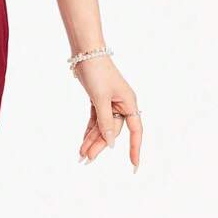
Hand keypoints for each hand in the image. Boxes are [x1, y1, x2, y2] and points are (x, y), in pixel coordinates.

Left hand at [74, 55, 141, 171]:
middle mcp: (121, 104)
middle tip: (86, 159)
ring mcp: (109, 102)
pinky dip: (89, 130)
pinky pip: (95, 119)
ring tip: (81, 154)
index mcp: (129, 103)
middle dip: (99, 145)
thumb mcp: (100, 98)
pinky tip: (83, 141)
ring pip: (102, 126)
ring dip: (92, 139)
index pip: (135, 131)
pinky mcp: (98, 99)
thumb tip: (111, 143)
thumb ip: (105, 121)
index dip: (135, 149)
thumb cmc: (97, 71)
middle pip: (112, 131)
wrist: (85, 52)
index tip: (134, 166)